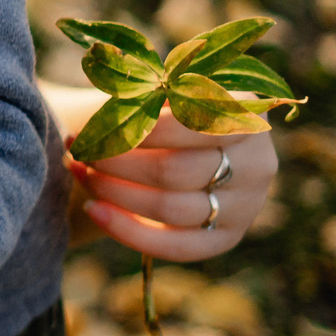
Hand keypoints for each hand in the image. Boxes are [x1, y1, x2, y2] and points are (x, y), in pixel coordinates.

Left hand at [68, 109, 276, 262]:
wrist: (192, 143)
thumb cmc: (172, 108)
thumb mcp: (168, 89)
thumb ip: (148, 94)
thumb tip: (113, 111)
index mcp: (248, 117)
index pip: (190, 126)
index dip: (138, 129)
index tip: (95, 126)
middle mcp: (256, 165)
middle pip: (173, 170)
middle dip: (115, 162)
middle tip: (79, 149)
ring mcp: (245, 206)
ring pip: (170, 208)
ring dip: (113, 191)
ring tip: (79, 171)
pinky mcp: (226, 238)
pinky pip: (175, 246)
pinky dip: (126, 230)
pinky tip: (93, 209)